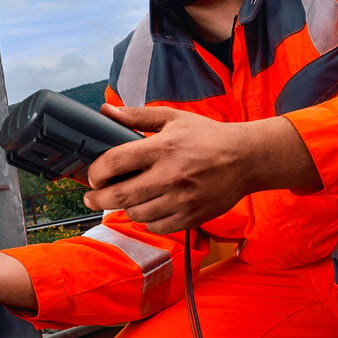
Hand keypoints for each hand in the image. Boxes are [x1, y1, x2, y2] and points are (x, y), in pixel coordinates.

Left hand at [83, 105, 319, 233]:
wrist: (246, 159)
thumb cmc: (207, 136)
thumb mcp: (173, 118)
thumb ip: (137, 116)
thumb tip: (106, 111)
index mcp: (163, 148)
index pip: (116, 162)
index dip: (97, 171)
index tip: (92, 175)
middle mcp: (170, 176)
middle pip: (120, 195)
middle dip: (97, 199)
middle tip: (90, 198)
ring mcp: (182, 199)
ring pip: (137, 214)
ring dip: (125, 208)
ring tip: (124, 199)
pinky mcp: (192, 216)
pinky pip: (157, 226)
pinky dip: (147, 220)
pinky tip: (147, 208)